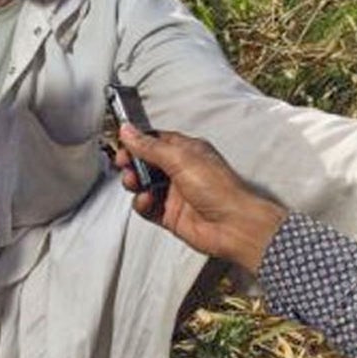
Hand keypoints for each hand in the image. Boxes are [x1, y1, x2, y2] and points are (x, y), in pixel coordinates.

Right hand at [116, 125, 287, 272]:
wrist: (234, 226)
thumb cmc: (219, 189)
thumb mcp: (180, 159)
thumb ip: (150, 146)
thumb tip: (128, 131)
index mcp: (187, 151)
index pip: (155, 140)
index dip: (137, 141)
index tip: (122, 143)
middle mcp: (181, 170)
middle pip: (146, 162)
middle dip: (132, 162)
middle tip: (124, 163)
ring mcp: (175, 193)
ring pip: (144, 184)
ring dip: (134, 182)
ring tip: (134, 182)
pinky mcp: (171, 214)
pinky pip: (147, 207)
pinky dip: (142, 203)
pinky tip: (146, 201)